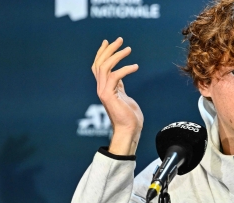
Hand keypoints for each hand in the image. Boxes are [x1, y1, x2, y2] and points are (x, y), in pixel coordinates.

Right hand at [92, 37, 142, 154]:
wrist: (129, 131)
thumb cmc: (130, 117)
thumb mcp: (124, 97)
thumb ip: (119, 86)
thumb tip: (120, 77)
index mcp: (105, 88)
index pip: (98, 66)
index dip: (102, 53)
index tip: (108, 42)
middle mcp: (101, 88)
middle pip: (99, 63)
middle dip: (109, 49)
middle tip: (120, 40)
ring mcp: (103, 92)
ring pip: (104, 67)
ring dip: (116, 56)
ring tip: (128, 49)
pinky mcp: (109, 95)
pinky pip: (115, 76)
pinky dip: (125, 69)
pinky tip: (135, 66)